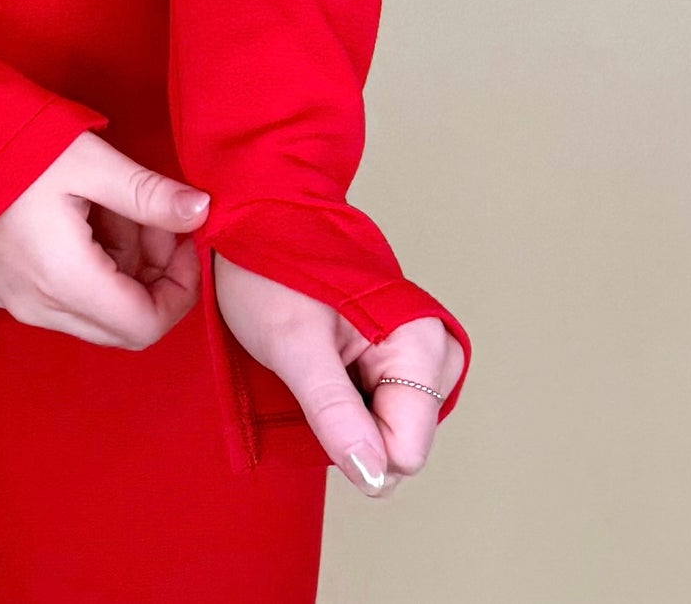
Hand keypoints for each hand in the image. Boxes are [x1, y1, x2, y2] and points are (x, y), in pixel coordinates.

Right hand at [0, 132, 208, 346]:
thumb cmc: (9, 145)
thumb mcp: (88, 161)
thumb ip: (148, 194)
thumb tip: (202, 212)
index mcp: (65, 281)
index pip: (146, 325)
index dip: (180, 289)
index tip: (183, 239)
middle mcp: (38, 307)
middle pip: (120, 325)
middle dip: (152, 278)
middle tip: (154, 220)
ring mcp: (11, 301)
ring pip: (90, 310)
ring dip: (118, 269)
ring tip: (114, 206)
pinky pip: (57, 297)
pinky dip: (86, 268)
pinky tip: (80, 215)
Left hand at [213, 254, 459, 497]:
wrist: (259, 215)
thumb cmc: (270, 266)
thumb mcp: (291, 342)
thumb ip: (334, 411)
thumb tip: (374, 475)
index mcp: (418, 339)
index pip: (405, 450)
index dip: (354, 443)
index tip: (315, 399)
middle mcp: (431, 346)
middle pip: (402, 444)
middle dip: (353, 429)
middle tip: (312, 375)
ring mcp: (416, 353)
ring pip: (391, 433)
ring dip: (349, 416)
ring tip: (316, 363)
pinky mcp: (397, 355)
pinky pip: (381, 411)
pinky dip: (349, 403)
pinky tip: (326, 366)